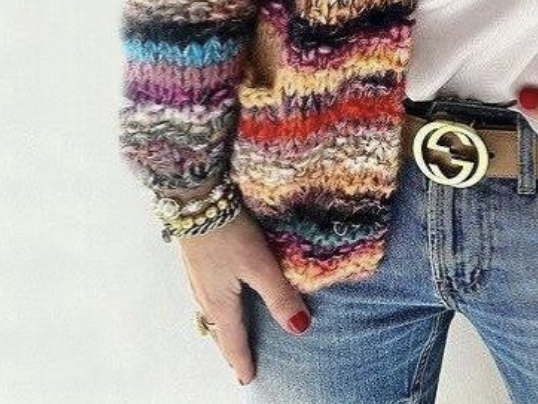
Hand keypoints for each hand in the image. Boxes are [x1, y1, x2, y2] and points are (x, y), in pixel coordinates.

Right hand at [176, 205, 311, 384]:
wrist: (196, 201)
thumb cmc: (229, 233)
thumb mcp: (260, 265)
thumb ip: (279, 296)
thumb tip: (299, 329)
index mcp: (220, 302)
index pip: (233, 340)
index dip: (242, 360)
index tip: (247, 380)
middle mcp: (204, 296)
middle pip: (218, 331)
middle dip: (229, 349)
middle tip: (239, 364)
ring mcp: (197, 279)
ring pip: (210, 315)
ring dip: (221, 330)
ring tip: (231, 337)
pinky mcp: (197, 263)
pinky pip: (205, 298)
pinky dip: (215, 311)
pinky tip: (220, 300)